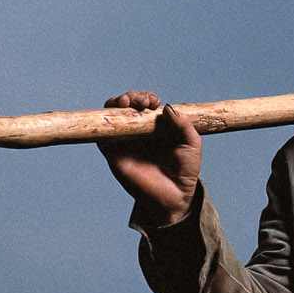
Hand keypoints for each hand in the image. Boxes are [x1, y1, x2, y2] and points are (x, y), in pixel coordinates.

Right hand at [99, 91, 201, 225]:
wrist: (174, 196)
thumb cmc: (184, 171)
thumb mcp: (191, 144)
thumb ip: (184, 124)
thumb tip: (167, 107)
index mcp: (155, 127)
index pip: (145, 103)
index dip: (147, 97)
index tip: (154, 102)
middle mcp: (138, 132)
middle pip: (127, 104)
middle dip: (132, 96)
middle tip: (142, 102)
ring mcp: (125, 142)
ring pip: (113, 114)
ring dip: (117, 102)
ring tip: (128, 102)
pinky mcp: (113, 153)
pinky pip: (102, 134)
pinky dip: (105, 120)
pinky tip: (117, 115)